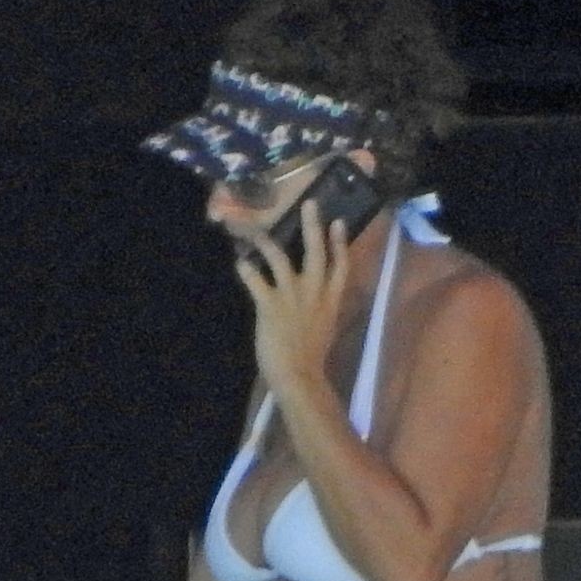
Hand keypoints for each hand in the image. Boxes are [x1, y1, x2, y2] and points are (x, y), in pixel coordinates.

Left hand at [233, 199, 350, 398]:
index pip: (340, 266)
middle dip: (312, 226)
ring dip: (265, 241)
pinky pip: (255, 279)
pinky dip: (246, 269)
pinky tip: (239, 261)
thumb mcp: (324, 329)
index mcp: (331, 300)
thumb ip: (321, 310)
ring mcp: (292, 296)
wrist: (299, 376)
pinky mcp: (270, 304)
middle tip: (309, 203)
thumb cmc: (311, 359)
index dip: (340, 243)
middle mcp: (314, 292)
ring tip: (256, 232)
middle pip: (315, 251)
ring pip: (279, 257)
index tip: (339, 223)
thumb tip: (314, 303)